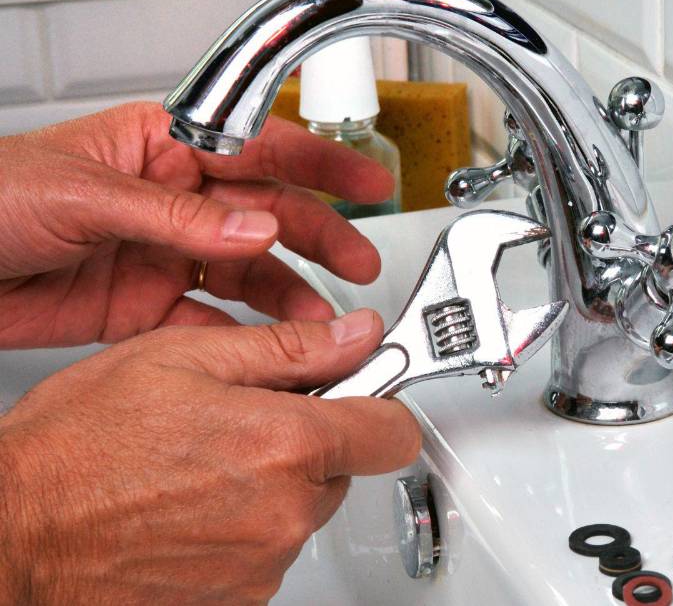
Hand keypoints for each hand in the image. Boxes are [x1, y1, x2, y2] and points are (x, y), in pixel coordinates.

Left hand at [0, 102, 394, 348]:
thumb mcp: (84, 193)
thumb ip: (176, 215)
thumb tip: (254, 227)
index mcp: (162, 150)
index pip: (257, 149)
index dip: (319, 163)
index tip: (367, 180)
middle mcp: (172, 201)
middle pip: (266, 217)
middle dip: (318, 239)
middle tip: (358, 264)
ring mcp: (161, 254)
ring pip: (246, 273)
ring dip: (287, 298)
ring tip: (320, 324)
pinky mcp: (143, 306)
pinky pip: (207, 322)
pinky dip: (239, 339)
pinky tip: (265, 351)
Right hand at [0, 309, 420, 603]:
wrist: (11, 535)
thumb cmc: (74, 449)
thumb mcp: (179, 358)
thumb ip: (285, 348)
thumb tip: (355, 334)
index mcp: (285, 444)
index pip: (393, 432)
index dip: (378, 406)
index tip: (358, 394)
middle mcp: (284, 514)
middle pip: (340, 470)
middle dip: (304, 443)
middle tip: (236, 425)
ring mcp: (260, 566)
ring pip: (298, 512)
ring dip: (267, 489)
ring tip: (193, 469)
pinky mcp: (235, 602)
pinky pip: (263, 554)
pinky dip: (237, 532)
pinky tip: (183, 510)